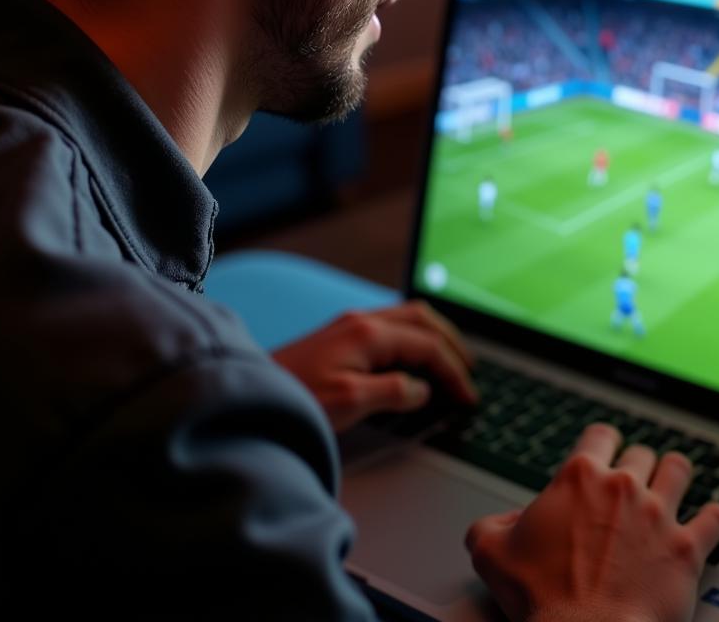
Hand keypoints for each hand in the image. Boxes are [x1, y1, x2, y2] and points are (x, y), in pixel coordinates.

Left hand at [271, 300, 476, 431]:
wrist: (249, 393)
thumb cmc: (295, 399)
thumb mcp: (350, 402)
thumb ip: (393, 393)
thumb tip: (422, 389)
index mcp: (369, 334)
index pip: (428, 346)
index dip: (454, 371)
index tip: (468, 397)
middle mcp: (362, 321)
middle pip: (423, 319)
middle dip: (452, 342)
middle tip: (470, 370)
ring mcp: (350, 324)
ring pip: (407, 315)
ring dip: (434, 334)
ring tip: (450, 357)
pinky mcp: (339, 334)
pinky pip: (391, 323)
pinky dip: (414, 335)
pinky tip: (412, 354)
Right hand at [465, 424, 718, 621]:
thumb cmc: (540, 598)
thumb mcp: (491, 552)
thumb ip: (492, 524)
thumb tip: (505, 521)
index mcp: (580, 477)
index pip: (601, 435)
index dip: (602, 443)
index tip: (605, 452)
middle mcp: (624, 486)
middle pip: (642, 453)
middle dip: (638, 465)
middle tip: (634, 481)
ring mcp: (660, 515)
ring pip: (679, 470)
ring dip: (675, 475)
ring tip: (674, 483)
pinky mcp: (687, 549)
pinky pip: (715, 519)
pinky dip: (715, 517)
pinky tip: (713, 518)